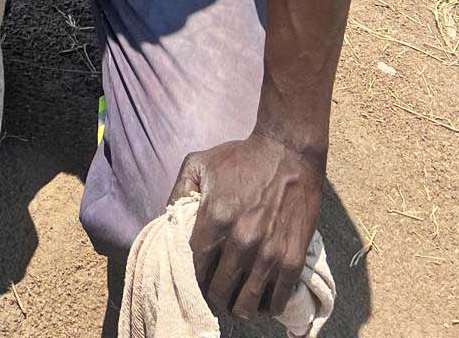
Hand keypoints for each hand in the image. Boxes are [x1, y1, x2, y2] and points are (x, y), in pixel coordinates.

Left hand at [169, 132, 323, 324]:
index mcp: (214, 218)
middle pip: (218, 291)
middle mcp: (240, 241)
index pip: (193, 268)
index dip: (190, 279)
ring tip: (236, 302)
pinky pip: (277, 301)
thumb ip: (178, 193)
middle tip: (215, 293)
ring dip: (238, 307)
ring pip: (246, 304)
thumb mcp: (199, 164)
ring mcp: (268, 253)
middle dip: (213, 296)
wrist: (288, 151)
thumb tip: (167, 223)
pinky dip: (267, 306)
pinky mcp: (292, 259)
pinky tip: (261, 299)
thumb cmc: (241, 157)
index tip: (194, 280)